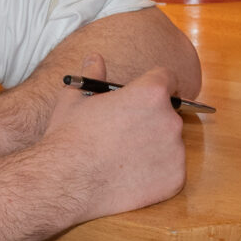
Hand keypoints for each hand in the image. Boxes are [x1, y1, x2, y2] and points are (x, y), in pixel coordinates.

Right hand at [42, 57, 187, 221]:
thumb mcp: (76, 98)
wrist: (65, 182)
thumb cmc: (69, 137)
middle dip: (151, 120)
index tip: (143, 98)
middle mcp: (170, 119)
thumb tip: (94, 58)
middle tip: (125, 135)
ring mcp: (176, 152)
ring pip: (170, 144)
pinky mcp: (175, 179)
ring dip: (154, 148)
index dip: (154, 86)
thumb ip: (93, 75)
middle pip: (169, 113)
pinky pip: (171, 172)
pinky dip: (156, 175)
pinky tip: (130, 178)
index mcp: (151, 93)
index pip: (167, 78)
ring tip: (124, 159)